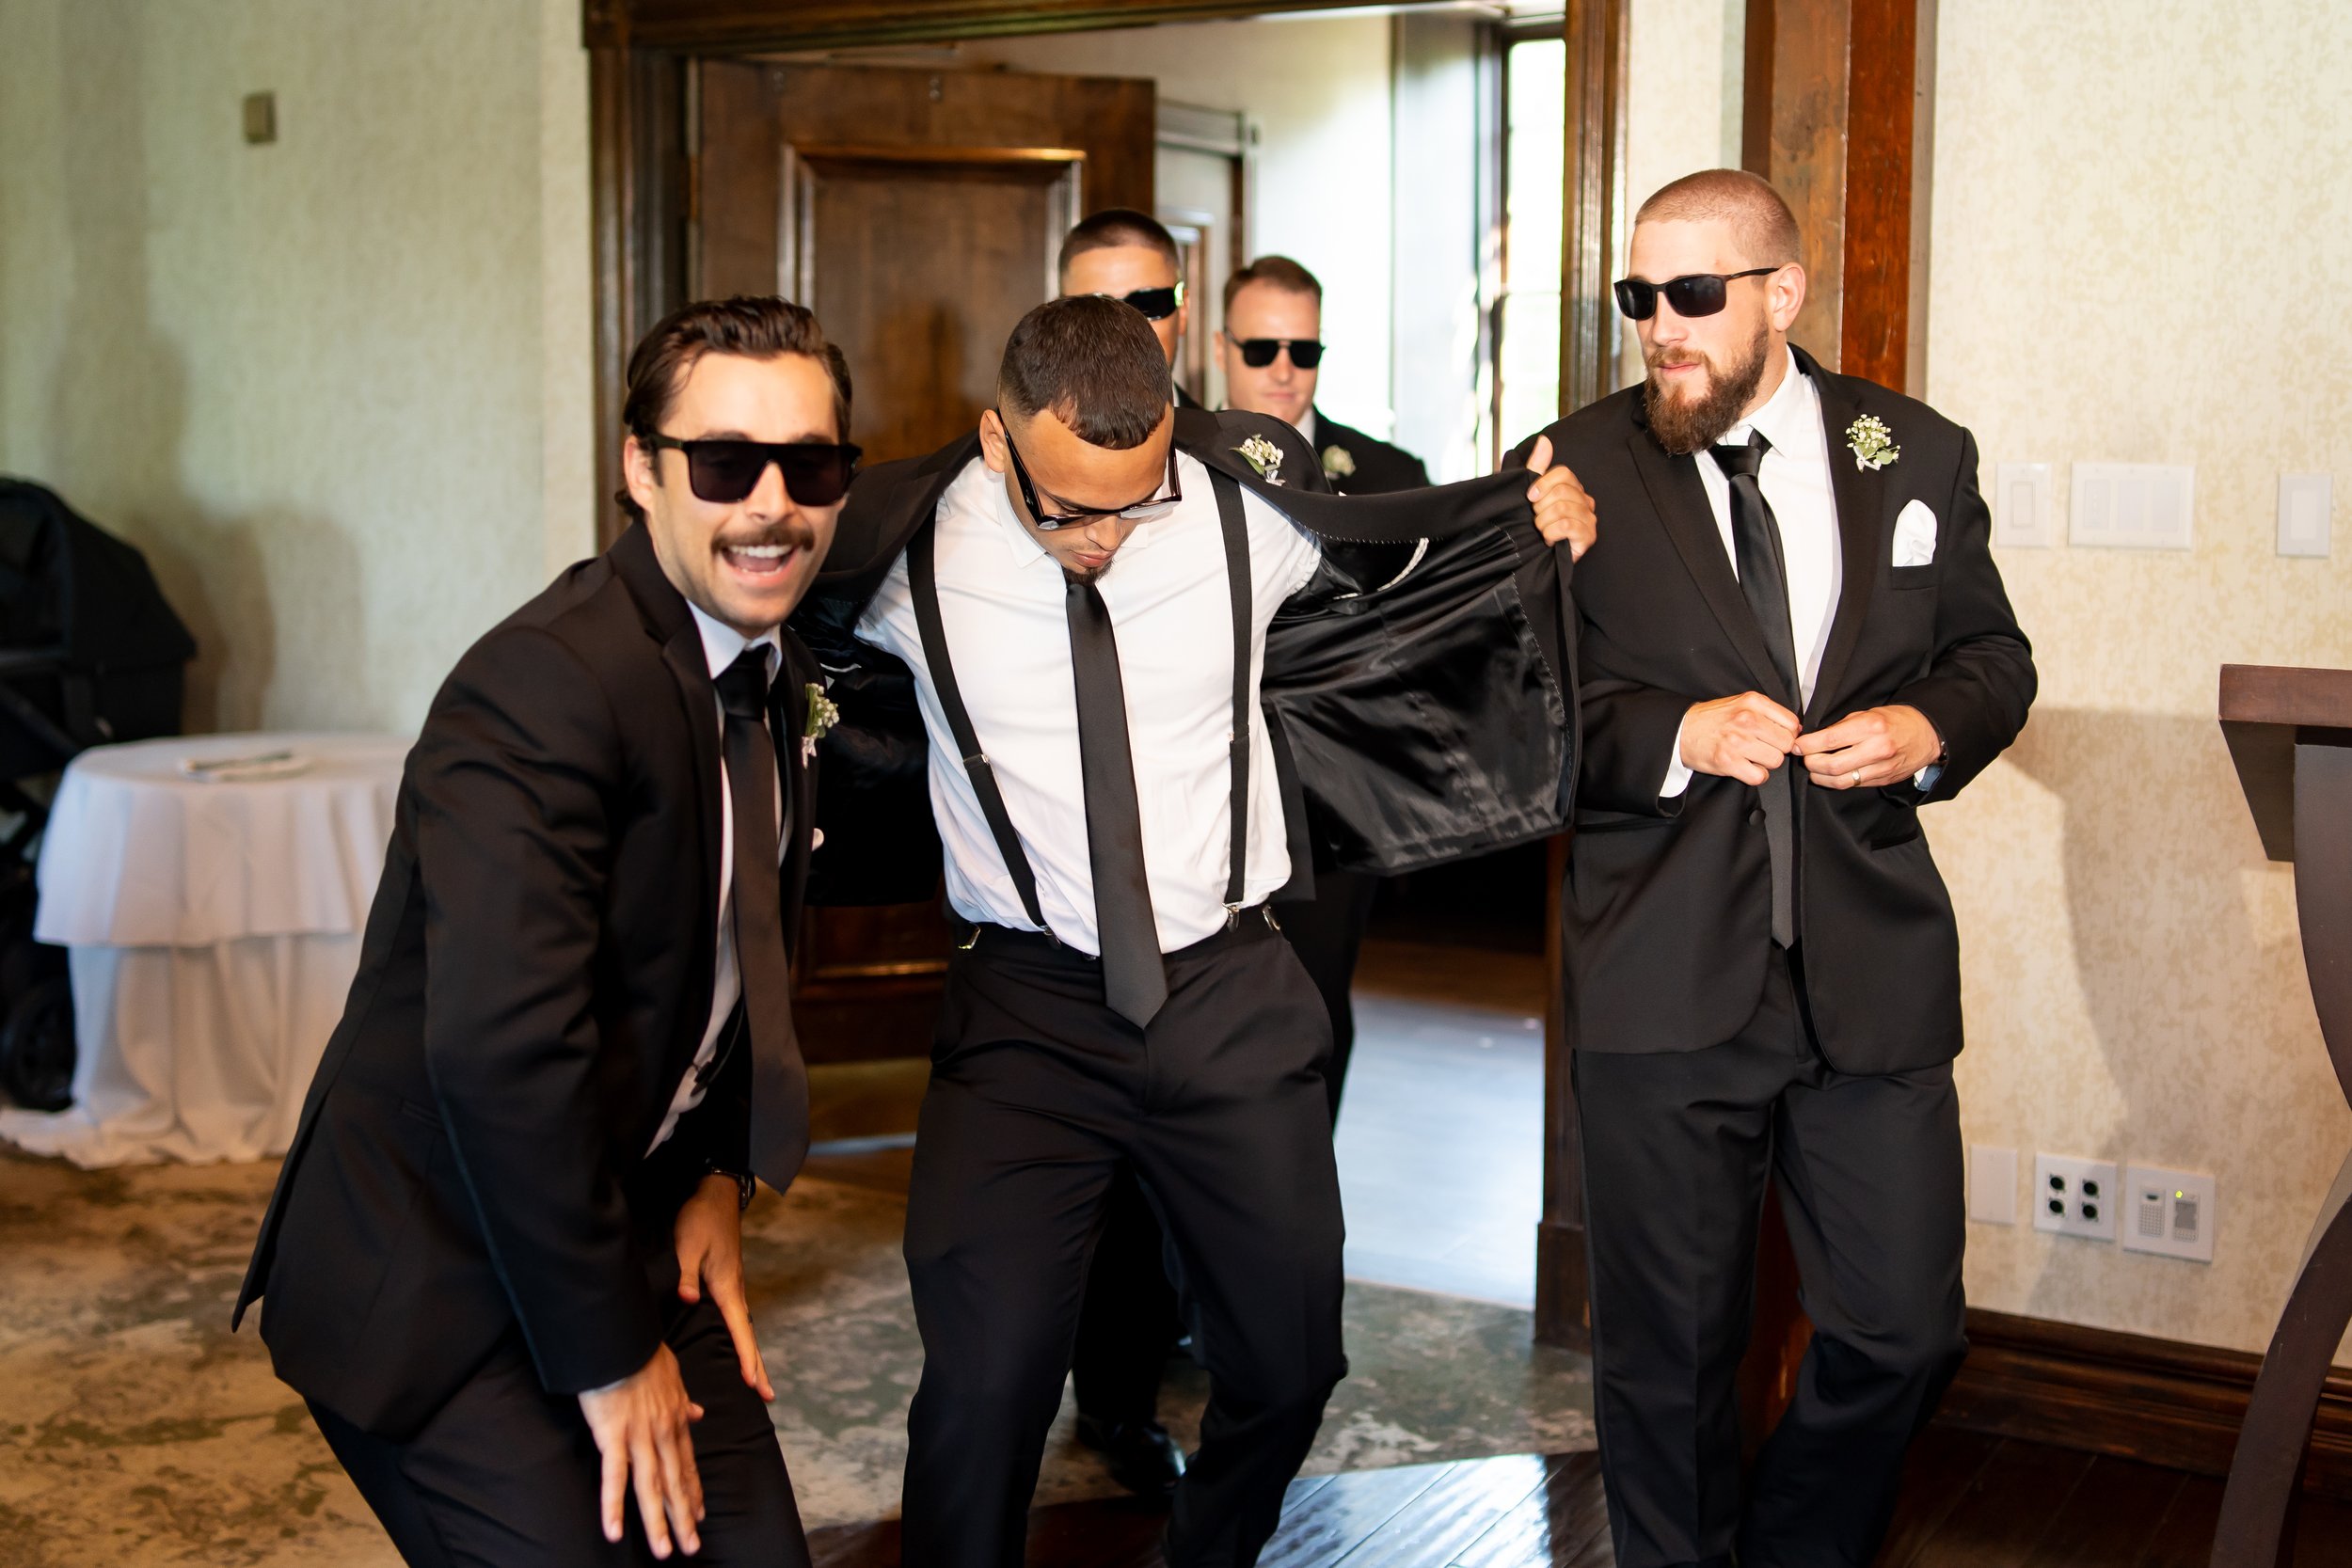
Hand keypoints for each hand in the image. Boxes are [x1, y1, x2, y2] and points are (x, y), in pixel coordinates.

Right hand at [578, 1345, 704, 1557]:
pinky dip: (614, 1506)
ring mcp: (640, 1436)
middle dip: (684, 1517)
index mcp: (675, 1419)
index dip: (693, 1492)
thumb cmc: (641, 1352)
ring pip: (651, 1487)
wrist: (620, 1337)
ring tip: (666, 1551)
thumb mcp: (673, 1375)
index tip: (701, 1515)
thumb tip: (698, 1413)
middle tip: (692, 1547)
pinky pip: (614, 1477)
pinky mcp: (613, 1436)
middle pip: (674, 1483)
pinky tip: (615, 1531)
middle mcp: (662, 1433)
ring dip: (658, 1522)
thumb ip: (683, 1399)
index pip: (687, 1464)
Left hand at [674, 1174, 772, 1401]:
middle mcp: (734, 1291)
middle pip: (748, 1335)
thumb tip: (687, 1298)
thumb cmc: (700, 1220)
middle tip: (767, 1396)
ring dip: (751, 1354)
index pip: (740, 1330)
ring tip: (755, 1381)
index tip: (754, 1384)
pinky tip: (739, 1346)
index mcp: (726, 1286)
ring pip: (744, 1328)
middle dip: (757, 1366)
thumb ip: (686, 1274)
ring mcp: (732, 1287)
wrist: (714, 1195)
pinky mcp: (726, 1282)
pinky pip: (736, 1318)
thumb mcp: (688, 1245)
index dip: (746, 1358)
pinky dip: (741, 1338)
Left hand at [1522, 437, 1597, 559]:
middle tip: (1537, 519)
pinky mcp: (1588, 536)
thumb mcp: (1531, 493)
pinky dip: (1551, 533)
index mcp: (1573, 488)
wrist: (1536, 557)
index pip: (1563, 473)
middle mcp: (1585, 501)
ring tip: (1542, 530)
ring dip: (1543, 522)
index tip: (1530, 497)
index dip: (1543, 483)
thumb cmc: (1535, 525)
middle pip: (1562, 491)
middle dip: (1540, 507)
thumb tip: (1544, 440)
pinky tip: (1549, 539)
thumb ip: (1537, 466)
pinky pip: (1567, 526)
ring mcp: (1589, 519)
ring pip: (1562, 509)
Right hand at [1680, 692, 1801, 785]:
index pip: (1792, 723)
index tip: (1777, 737)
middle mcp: (1746, 719)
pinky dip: (1755, 775)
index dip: (1787, 734)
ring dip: (1766, 763)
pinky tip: (1746, 767)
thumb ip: (1768, 712)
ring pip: (1775, 761)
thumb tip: (1796, 729)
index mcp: (1752, 702)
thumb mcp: (1740, 703)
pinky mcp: (1728, 761)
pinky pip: (1759, 776)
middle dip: (1777, 749)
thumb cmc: (1712, 719)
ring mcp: (1737, 741)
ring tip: (1751, 757)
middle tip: (1762, 748)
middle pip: (1786, 743)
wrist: (1681, 730)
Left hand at [1794, 704, 1941, 789]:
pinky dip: (1837, 781)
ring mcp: (1881, 768)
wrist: (1928, 734)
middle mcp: (1876, 749)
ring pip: (1840, 781)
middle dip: (1810, 763)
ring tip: (1813, 769)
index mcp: (1870, 727)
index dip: (1807, 745)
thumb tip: (1813, 737)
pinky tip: (1830, 775)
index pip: (1829, 740)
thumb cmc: (1895, 720)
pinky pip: (1853, 785)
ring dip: (1820, 777)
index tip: (1796, 745)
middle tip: (1803, 758)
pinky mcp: (1883, 780)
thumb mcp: (1868, 713)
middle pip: (1831, 765)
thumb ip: (1842, 726)